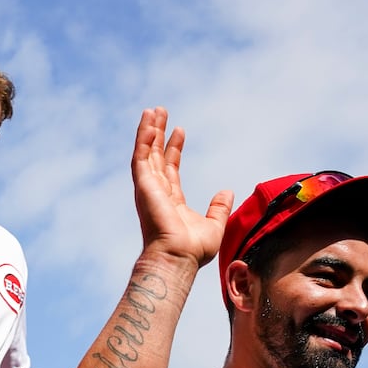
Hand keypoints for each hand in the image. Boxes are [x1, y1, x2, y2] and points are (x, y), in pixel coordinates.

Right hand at [131, 107, 233, 270]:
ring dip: (147, 131)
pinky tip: (148, 124)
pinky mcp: (143, 186)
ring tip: (152, 110)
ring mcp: (148, 189)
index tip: (180, 130)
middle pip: (156, 157)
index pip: (170, 169)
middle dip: (158, 134)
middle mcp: (157, 193)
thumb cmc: (193, 250)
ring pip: (145, 154)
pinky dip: (142, 141)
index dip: (174, 148)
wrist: (177, 257)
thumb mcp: (214, 226)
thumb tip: (227, 192)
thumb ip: (219, 208)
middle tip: (160, 111)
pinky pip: (141, 158)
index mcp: (171, 202)